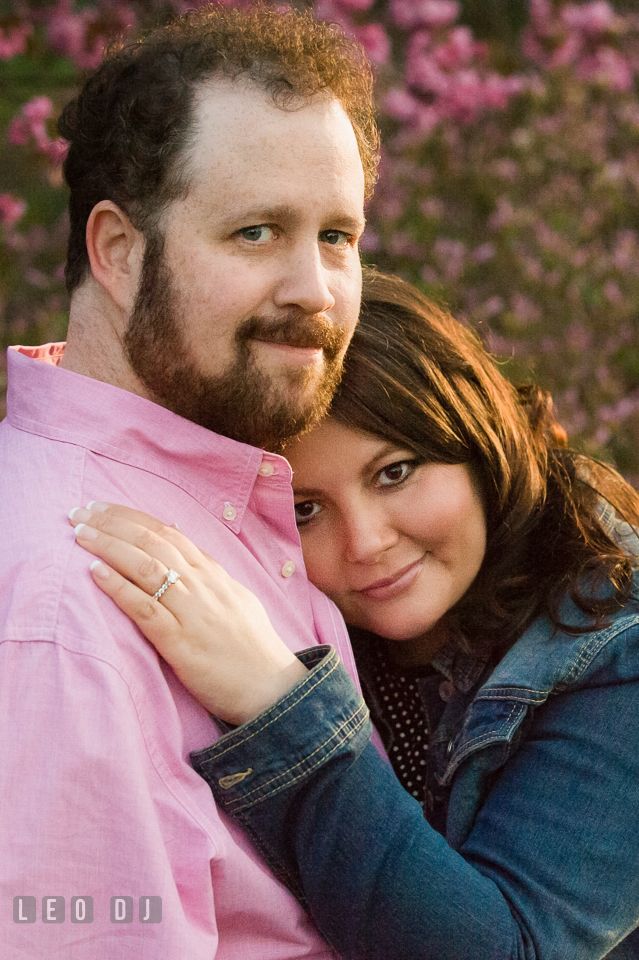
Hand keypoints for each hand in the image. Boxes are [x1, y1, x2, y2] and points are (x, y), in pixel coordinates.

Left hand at [68, 502, 307, 724]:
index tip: (101, 508)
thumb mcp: (234, 595)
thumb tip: (176, 532)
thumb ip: (205, 567)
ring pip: (146, 568)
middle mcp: (202, 585)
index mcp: (213, 573)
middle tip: (79, 513)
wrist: (271, 687)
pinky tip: (96, 573)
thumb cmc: (251, 646)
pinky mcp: (181, 643)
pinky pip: (146, 609)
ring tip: (80, 535)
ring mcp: (192, 612)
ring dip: (110, 547)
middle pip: (152, 542)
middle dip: (112, 524)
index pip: (167, 532)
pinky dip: (119, 588)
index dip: (131, 517)